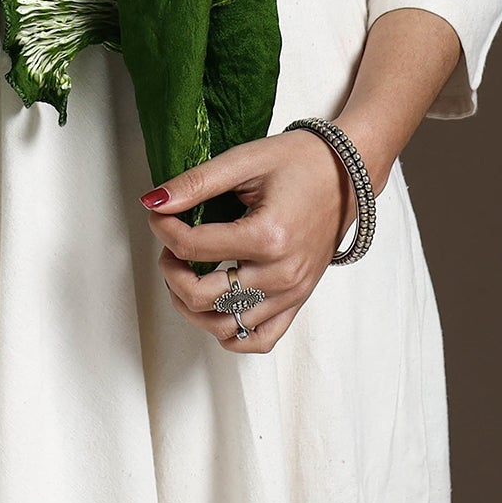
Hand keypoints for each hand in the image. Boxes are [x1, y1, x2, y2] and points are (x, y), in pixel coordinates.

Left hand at [139, 130, 358, 354]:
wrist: (346, 173)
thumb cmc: (300, 162)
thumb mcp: (244, 161)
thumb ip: (197, 183)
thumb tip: (154, 202)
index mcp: (268, 237)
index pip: (193, 248)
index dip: (164, 229)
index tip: (159, 213)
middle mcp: (281, 275)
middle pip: (202, 297)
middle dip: (171, 272)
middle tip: (169, 246)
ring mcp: (291, 294)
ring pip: (223, 326)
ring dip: (191, 305)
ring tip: (186, 274)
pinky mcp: (296, 302)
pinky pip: (258, 340)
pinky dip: (229, 332)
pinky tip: (215, 305)